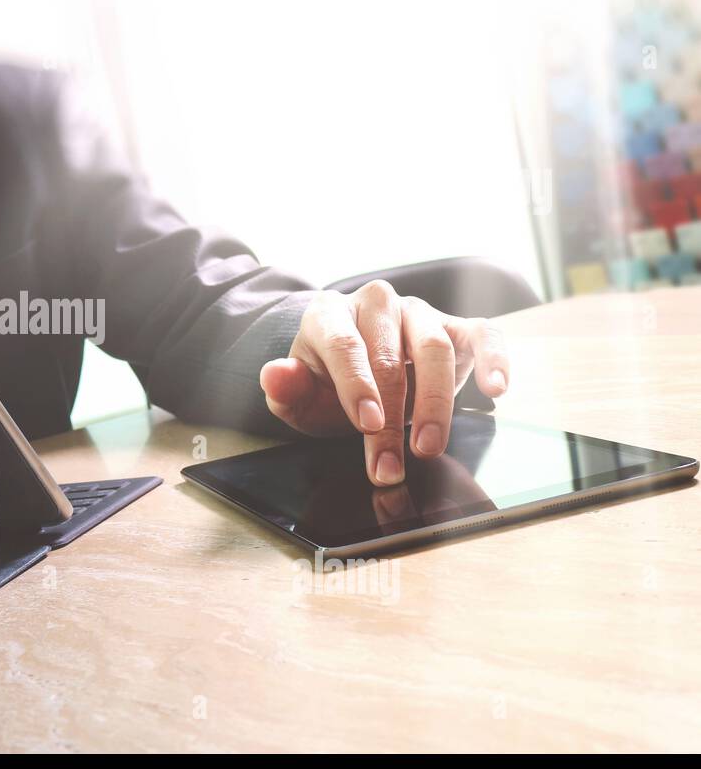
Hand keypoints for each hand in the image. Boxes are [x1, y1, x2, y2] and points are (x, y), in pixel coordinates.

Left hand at [258, 280, 509, 486]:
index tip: (368, 425)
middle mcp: (376, 304)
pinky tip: (495, 389)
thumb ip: (285, 388)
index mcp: (330, 314)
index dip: (357, 386)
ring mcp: (419, 312)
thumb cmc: (327, 383)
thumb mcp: (300, 395)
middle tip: (391, 464)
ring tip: (428, 447)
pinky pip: (483, 334)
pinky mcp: (457, 327)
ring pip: (435, 347)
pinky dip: (493, 359)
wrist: (356, 370)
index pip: (344, 344)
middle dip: (392, 417)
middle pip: (390, 356)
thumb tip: (274, 375)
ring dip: (435, 403)